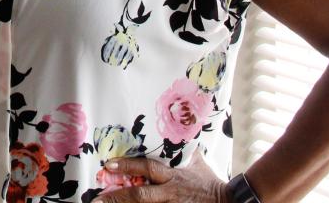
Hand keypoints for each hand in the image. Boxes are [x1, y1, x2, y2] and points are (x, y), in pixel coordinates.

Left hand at [96, 151, 229, 201]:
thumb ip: (185, 152)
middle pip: (140, 195)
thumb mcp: (197, 163)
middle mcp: (169, 193)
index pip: (147, 168)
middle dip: (118, 197)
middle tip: (98, 198)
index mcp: (172, 176)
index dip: (128, 165)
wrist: (230, 202)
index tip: (110, 164)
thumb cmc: (210, 183)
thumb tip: (182, 133)